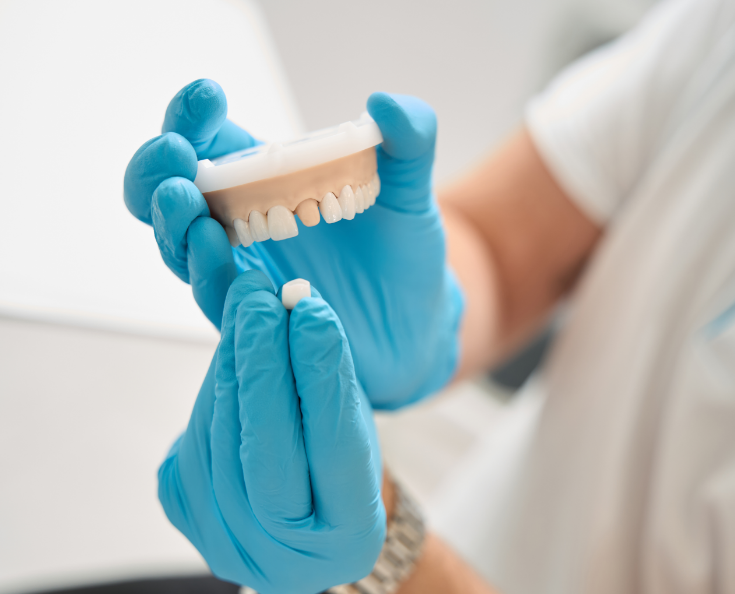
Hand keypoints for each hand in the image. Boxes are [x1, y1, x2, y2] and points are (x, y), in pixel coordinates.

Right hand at [124, 79, 463, 409]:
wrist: (417, 322)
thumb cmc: (403, 251)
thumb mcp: (411, 191)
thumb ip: (410, 140)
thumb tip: (385, 103)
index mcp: (267, 179)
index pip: (211, 141)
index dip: (194, 117)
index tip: (208, 97)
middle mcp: (241, 223)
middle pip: (170, 192)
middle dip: (158, 170)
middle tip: (175, 153)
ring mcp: (243, 271)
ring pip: (180, 246)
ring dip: (173, 220)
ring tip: (183, 198)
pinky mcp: (255, 317)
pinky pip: (217, 296)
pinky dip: (207, 271)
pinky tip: (213, 246)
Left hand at [158, 271, 385, 592]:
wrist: (307, 515)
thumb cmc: (342, 463)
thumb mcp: (355, 426)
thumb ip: (328, 379)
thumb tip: (296, 308)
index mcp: (348, 541)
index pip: (333, 450)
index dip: (322, 377)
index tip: (314, 314)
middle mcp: (285, 560)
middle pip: (264, 453)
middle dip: (261, 366)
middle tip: (262, 300)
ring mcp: (229, 544)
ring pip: (219, 440)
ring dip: (231, 365)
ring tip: (247, 306)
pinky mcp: (188, 516)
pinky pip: (193, 440)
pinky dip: (214, 387)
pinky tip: (231, 349)